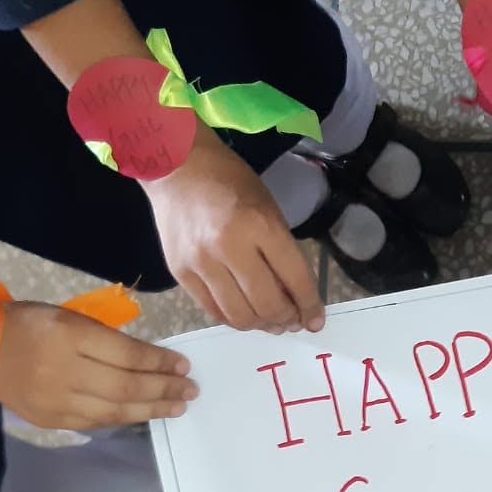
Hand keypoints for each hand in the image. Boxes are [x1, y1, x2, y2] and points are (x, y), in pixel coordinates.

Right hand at [0, 301, 195, 429]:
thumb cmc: (31, 325)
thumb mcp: (70, 317)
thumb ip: (107, 340)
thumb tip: (150, 361)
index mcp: (70, 335)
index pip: (127, 354)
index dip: (159, 362)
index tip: (183, 365)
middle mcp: (64, 370)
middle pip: (126, 386)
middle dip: (164, 389)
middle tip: (190, 390)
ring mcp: (57, 400)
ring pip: (115, 410)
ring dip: (152, 409)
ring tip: (177, 407)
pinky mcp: (52, 420)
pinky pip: (97, 423)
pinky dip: (124, 418)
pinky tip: (144, 414)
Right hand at [144, 129, 322, 332]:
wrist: (175, 167)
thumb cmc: (230, 182)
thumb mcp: (268, 208)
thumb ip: (282, 252)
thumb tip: (294, 297)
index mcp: (260, 224)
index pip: (294, 277)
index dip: (309, 305)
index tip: (315, 320)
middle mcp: (229, 246)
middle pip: (267, 304)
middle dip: (287, 319)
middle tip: (292, 321)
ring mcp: (201, 262)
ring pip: (239, 315)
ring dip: (261, 325)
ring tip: (270, 322)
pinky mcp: (180, 272)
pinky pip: (213, 310)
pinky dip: (234, 318)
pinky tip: (244, 314)